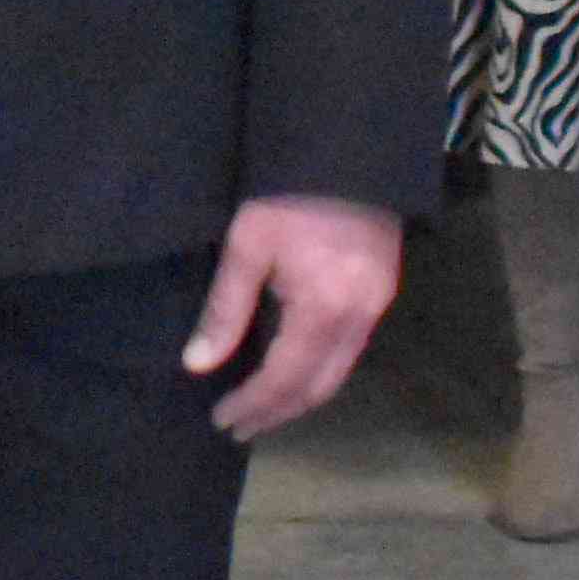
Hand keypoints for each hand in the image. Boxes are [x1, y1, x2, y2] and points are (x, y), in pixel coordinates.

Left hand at [188, 196, 406, 440]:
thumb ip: (225, 310)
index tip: (223, 421)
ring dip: (299, 396)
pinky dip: (317, 370)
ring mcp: (376, 307)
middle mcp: (359, 317)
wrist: (348, 151)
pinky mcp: (380, 293)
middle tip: (240, 428)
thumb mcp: (247, 246)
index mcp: (325, 308)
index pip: (285, 377)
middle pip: (319, 386)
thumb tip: (197, 365)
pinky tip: (291, 372)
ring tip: (260, 410)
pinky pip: (348, 350)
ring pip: (338, 372)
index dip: (254, 404)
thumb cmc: (288, 194)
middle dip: (278, 412)